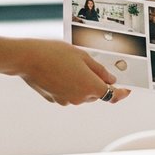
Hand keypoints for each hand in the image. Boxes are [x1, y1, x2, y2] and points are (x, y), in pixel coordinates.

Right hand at [0, 34, 130, 104]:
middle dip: (97, 82)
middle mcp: (79, 98)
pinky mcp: (54, 99)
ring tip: (70, 65)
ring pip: (82, 94)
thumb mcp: (83, 56)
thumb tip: (110, 80)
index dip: (121, 93)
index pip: (112, 95)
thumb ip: (99, 71)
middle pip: (96, 93)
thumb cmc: (55, 54)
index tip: (126, 91)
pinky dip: (69, 86)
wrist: (28, 59)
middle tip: (89, 66)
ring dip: (82, 84)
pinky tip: (61, 72)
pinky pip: (68, 94)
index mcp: (90, 87)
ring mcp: (66, 101)